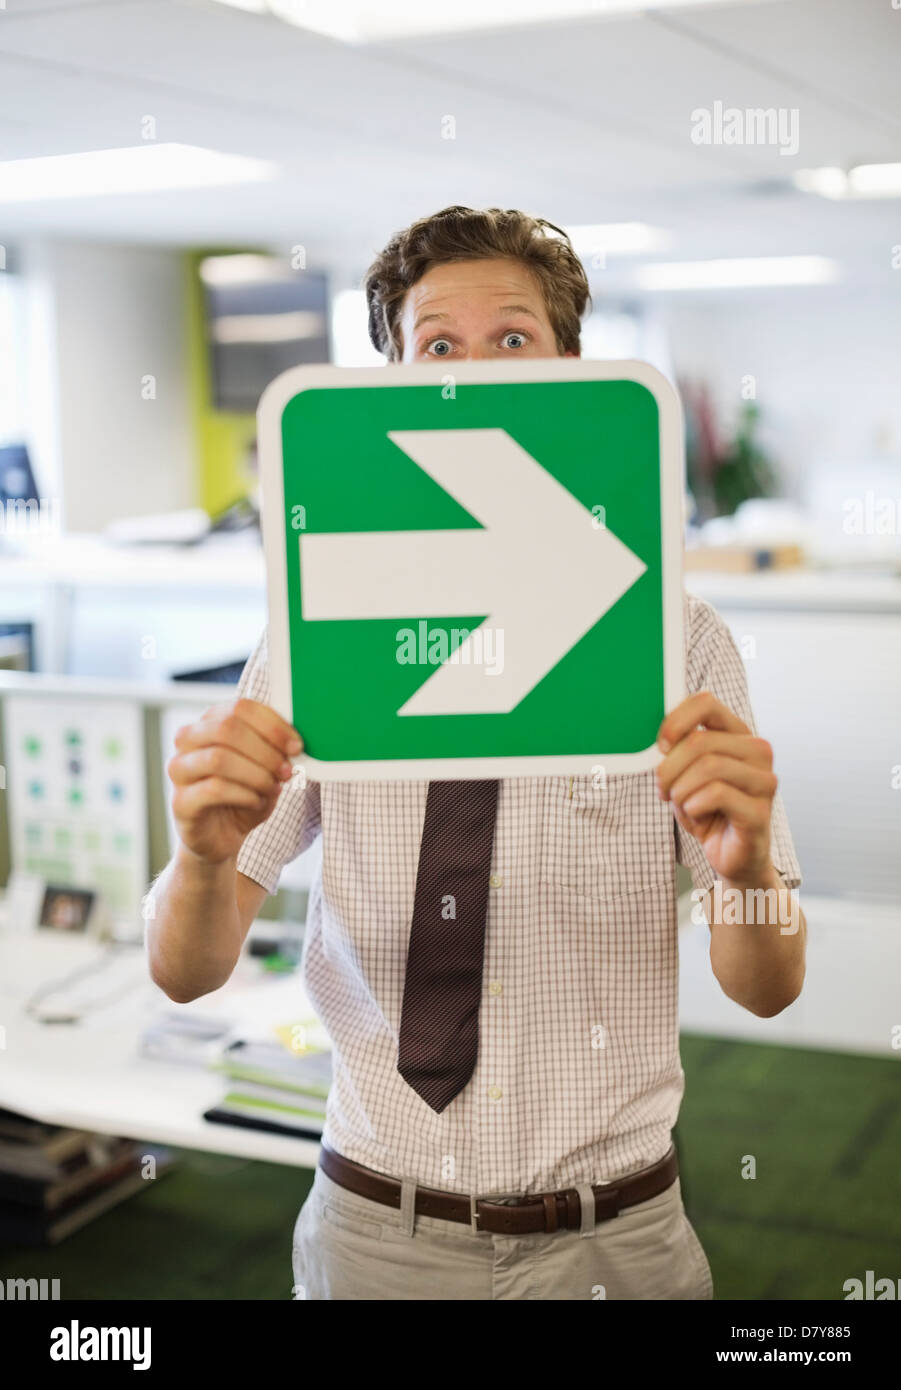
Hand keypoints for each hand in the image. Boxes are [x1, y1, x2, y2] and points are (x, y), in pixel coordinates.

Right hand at [167, 698, 302, 864]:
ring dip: (256, 774)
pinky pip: (214, 789)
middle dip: (265, 750)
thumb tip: (293, 743)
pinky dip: (245, 795)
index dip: (273, 725)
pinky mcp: (180, 801)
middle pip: (227, 727)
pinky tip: (257, 801)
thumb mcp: (265, 768)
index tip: (296, 746)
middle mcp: (188, 740)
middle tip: (287, 770)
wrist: (222, 837)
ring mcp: (179, 770)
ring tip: (273, 787)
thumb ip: (275, 750)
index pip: (241, 707)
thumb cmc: (244, 795)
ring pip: (218, 757)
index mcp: (211, 722)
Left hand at [655, 691, 776, 886]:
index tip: (661, 746)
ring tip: (683, 805)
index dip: (676, 720)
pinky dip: (694, 807)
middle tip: (663, 790)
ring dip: (681, 790)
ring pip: (708, 767)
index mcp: (738, 734)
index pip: (706, 703)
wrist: (730, 855)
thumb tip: (660, 738)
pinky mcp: (760, 810)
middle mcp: (757, 751)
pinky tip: (697, 816)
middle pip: (699, 741)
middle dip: (669, 769)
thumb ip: (678, 750)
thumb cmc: (707, 810)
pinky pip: (716, 794)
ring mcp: (764, 780)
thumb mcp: (685, 774)